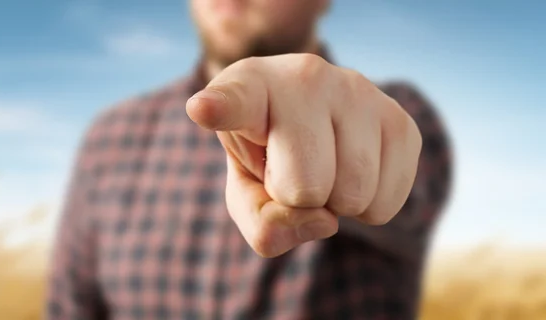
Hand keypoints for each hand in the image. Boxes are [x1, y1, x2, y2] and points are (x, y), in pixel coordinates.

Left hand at [186, 53, 421, 257]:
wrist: (314, 121)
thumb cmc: (269, 156)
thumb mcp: (244, 190)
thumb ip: (261, 220)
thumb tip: (323, 220)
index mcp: (249, 89)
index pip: (235, 101)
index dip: (219, 109)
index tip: (204, 110)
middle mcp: (306, 78)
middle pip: (305, 186)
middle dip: (298, 197)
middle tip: (293, 168)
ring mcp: (358, 92)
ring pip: (353, 194)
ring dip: (336, 202)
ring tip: (324, 166)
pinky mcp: (399, 120)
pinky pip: (387, 202)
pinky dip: (367, 208)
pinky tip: (353, 172)